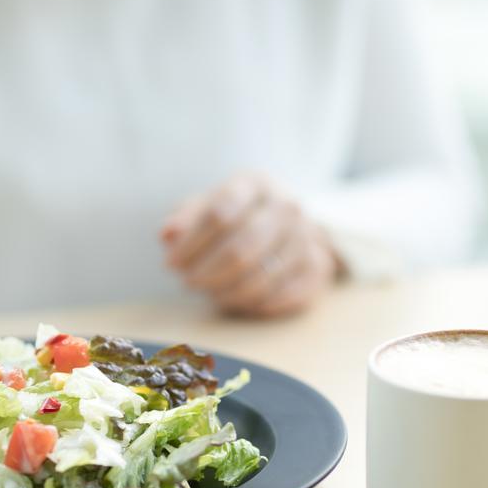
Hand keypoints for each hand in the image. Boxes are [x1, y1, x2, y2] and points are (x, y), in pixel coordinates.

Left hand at [161, 173, 338, 317]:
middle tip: (188, 283)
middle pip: (241, 249)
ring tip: (211, 293)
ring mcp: (308, 236)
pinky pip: (285, 295)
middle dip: (207, 273)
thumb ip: (186, 219)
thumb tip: (168, 235)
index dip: (191, 245)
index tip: (171, 264)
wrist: (288, 223)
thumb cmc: (236, 215)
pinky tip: (239, 301)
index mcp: (256, 183)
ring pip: (262, 277)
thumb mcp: (208, 206)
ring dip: (228, 293)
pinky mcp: (319, 266)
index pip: (220, 214)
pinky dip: (257, 304)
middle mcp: (287, 205)